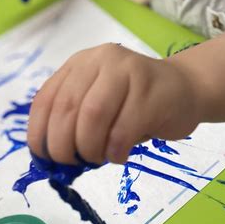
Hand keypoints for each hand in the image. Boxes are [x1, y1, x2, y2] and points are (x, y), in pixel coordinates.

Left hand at [27, 43, 200, 164]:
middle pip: (68, 107)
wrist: (185, 89)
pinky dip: (114, 152)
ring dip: (89, 148)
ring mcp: (128, 72)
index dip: (39, 132)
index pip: (47, 98)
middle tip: (71, 164)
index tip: (43, 158)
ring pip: (93, 116)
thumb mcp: (98, 102)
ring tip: (97, 158)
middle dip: (63, 145)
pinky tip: (119, 155)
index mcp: (81, 63)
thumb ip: (74, 120)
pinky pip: (122, 131)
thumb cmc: (135, 103)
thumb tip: (51, 157)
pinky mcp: (151, 93)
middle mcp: (102, 60)